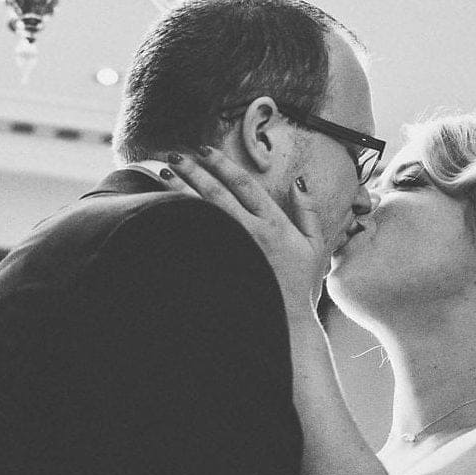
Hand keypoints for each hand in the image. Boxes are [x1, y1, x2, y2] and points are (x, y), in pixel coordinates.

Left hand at [165, 147, 332, 313]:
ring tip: (162, 173)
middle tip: (176, 155)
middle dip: (195, 171)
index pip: (245, 185)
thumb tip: (300, 181)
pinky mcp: (221, 269)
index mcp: (275, 225)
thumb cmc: (301, 285)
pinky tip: (162, 209)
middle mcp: (253, 234)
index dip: (223, 164)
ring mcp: (236, 252)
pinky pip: (197, 241)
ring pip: (203, 214)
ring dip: (181, 191)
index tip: (205, 150)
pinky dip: (180, 223)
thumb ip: (307, 212)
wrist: (288, 324)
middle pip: (218, 194)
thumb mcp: (314, 246)